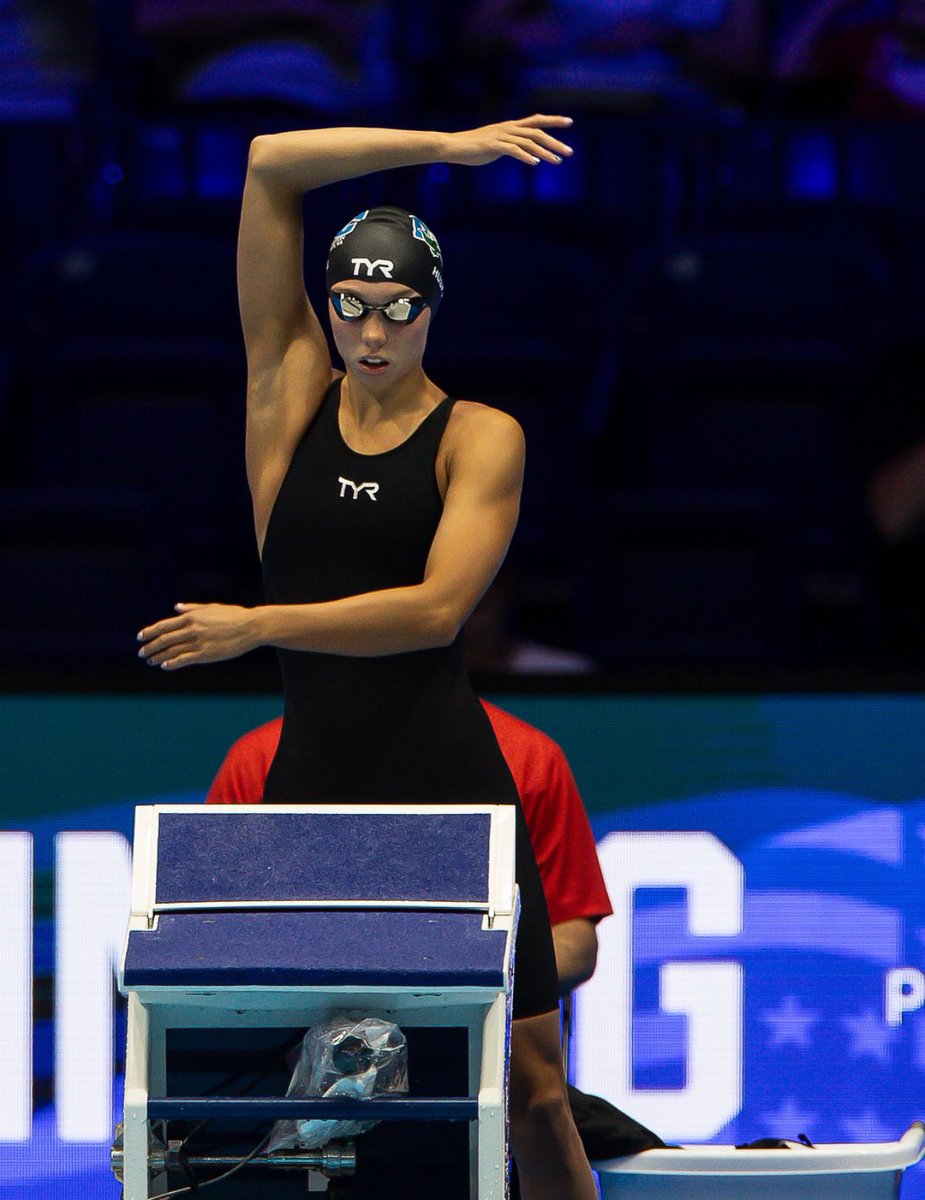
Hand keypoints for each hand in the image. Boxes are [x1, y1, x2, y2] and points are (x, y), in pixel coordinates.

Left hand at [137, 602, 259, 669]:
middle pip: (164, 639)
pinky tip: (164, 666)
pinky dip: (172, 663)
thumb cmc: (233, 615)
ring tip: (150, 660)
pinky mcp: (206, 654)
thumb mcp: (211, 607)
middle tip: (141, 652)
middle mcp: (191, 629)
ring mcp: (198, 642)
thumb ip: (192, 608)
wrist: (251, 627)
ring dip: (158, 656)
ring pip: (172, 651)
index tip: (140, 637)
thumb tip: (176, 608)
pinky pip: (184, 660)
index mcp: (191, 617)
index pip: (164, 625)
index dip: (150, 632)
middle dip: (150, 646)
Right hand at [443, 114, 573, 166]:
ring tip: (558, 161)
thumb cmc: (474, 147)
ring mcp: (502, 136)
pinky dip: (526, 156)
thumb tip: (522, 151)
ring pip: (529, 142)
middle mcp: (509, 128)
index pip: (536, 121)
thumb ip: (510, 145)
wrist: (453, 146)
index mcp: (511, 127)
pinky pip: (513, 150)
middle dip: (555, 142)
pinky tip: (536, 163)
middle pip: (537, 132)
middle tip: (570, 152)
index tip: (569, 122)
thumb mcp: (496, 144)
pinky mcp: (494, 146)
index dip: (553, 120)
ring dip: (545, 151)